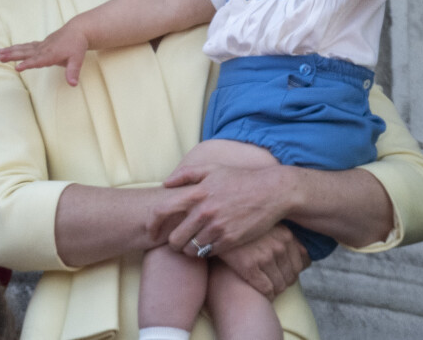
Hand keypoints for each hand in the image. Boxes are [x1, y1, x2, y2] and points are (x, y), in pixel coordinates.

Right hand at [0, 22, 88, 85]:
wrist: (78, 30)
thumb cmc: (77, 45)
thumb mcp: (78, 59)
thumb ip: (73, 71)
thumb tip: (73, 84)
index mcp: (52, 54)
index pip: (38, 61)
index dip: (28, 64)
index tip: (17, 68)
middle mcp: (44, 49)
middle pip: (26, 53)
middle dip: (13, 55)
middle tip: (0, 58)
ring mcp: (42, 45)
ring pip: (24, 48)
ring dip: (11, 51)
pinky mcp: (41, 44)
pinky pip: (27, 46)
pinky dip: (18, 47)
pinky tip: (10, 49)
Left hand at [149, 163, 289, 254]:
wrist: (271, 192)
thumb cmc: (240, 179)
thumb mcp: (214, 169)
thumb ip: (187, 173)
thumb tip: (165, 182)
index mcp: (197, 192)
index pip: (162, 210)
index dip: (152, 224)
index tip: (151, 232)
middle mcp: (204, 211)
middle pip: (174, 238)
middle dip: (173, 242)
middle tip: (178, 240)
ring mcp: (217, 228)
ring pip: (190, 250)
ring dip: (189, 249)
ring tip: (194, 243)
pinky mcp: (230, 241)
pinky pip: (207, 254)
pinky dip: (205, 252)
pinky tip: (210, 243)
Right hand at [219, 225, 309, 300]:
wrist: (216, 225)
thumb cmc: (243, 226)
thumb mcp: (268, 224)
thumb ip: (286, 237)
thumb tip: (306, 256)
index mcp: (286, 234)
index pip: (303, 263)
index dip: (293, 271)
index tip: (283, 272)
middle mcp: (278, 245)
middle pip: (292, 277)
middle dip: (283, 282)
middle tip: (271, 280)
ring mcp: (265, 255)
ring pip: (280, 286)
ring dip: (274, 290)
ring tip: (264, 286)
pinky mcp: (249, 265)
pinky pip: (266, 290)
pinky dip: (265, 295)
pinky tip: (257, 290)